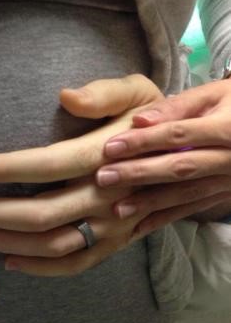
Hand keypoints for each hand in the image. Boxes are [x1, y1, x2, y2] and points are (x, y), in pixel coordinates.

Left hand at [0, 75, 162, 275]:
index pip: (49, 165)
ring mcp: (112, 226)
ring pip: (52, 245)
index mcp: (107, 155)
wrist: (185, 158)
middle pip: (41, 213)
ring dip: (7, 242)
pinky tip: (9, 261)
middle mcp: (108, 196)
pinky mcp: (114, 244)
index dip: (6, 169)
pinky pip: (75, 264)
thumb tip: (64, 96)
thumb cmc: (150, 121)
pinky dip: (40, 269)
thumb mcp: (138, 92)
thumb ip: (103, 93)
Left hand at [97, 79, 230, 234]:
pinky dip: (164, 219)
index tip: (110, 147)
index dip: (143, 141)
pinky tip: (139, 228)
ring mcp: (228, 182)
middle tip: (104, 178)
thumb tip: (138, 119)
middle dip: (140, 174)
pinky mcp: (222, 196)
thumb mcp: (215, 95)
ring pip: (185, 194)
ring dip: (150, 203)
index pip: (178, 134)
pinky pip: (191, 210)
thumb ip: (177, 106)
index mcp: (228, 128)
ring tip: (117, 209)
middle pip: (180, 168)